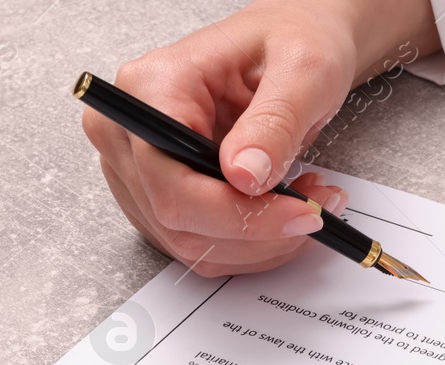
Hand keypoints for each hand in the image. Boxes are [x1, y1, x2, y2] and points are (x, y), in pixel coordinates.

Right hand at [81, 0, 437, 276]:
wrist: (286, 45)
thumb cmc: (288, 40)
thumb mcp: (302, 68)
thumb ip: (275, 122)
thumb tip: (245, 176)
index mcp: (151, 88)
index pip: (173, 183)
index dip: (237, 215)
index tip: (299, 214)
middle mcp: (128, 131)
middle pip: (178, 220)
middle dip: (257, 231)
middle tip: (316, 210)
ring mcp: (136, 170)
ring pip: (191, 244)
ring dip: (259, 241)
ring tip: (307, 202)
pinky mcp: (156, 197)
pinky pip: (200, 244)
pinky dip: (251, 242)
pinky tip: (282, 209)